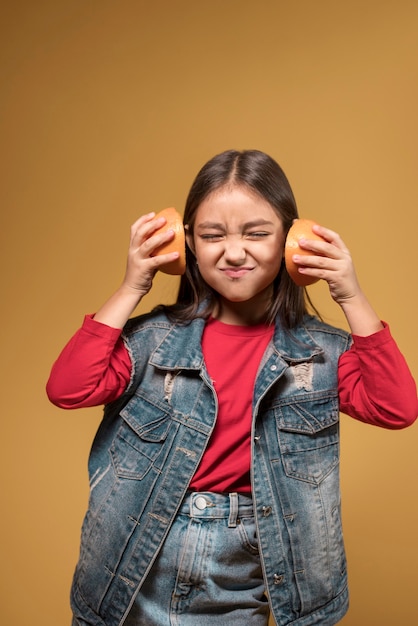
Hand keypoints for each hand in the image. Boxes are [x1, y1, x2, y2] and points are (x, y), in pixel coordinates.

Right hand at [93, 213, 179, 328]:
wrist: (132, 289)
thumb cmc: (141, 273)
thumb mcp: (144, 258)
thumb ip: (152, 250)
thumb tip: (168, 242)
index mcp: (132, 247)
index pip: (134, 229)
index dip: (143, 220)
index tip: (153, 214)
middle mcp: (133, 251)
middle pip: (141, 233)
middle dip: (152, 224)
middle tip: (164, 219)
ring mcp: (137, 259)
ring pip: (148, 245)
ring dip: (160, 238)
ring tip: (172, 233)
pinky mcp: (143, 269)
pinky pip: (157, 261)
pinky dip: (168, 257)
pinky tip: (177, 255)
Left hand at [292, 224, 382, 334]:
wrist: (351, 296)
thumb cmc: (340, 280)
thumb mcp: (336, 265)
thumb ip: (327, 257)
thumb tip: (308, 249)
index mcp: (344, 252)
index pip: (335, 238)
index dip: (324, 231)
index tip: (312, 227)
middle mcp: (344, 258)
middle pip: (327, 248)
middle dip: (312, 243)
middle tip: (299, 241)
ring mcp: (342, 268)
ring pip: (321, 261)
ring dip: (307, 259)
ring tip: (294, 257)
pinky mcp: (337, 278)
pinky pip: (320, 273)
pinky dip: (309, 271)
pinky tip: (300, 270)